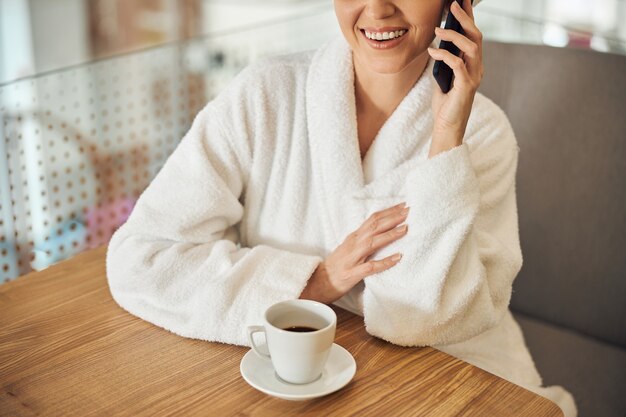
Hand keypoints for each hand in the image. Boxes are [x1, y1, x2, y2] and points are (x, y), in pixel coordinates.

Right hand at [299, 202, 409, 303]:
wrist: (318, 282)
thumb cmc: (336, 266)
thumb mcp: (349, 247)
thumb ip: (363, 239)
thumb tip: (381, 231)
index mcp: (354, 237)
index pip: (372, 219)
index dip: (388, 211)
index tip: (403, 205)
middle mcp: (353, 244)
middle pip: (374, 227)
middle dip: (393, 218)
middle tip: (409, 210)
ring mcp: (352, 259)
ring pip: (373, 242)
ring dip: (390, 234)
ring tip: (406, 229)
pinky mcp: (353, 274)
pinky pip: (371, 267)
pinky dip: (385, 261)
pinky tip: (398, 258)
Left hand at [427, 0, 483, 156]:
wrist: (448, 126)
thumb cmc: (445, 103)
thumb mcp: (444, 77)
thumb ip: (446, 61)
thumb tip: (437, 43)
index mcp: (473, 64)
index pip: (473, 36)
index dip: (470, 17)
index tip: (462, 1)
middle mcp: (477, 67)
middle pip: (476, 37)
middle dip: (465, 18)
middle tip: (452, 5)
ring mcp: (474, 76)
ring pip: (471, 47)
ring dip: (454, 35)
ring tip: (439, 29)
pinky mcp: (466, 86)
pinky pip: (458, 64)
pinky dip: (445, 55)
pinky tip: (432, 51)